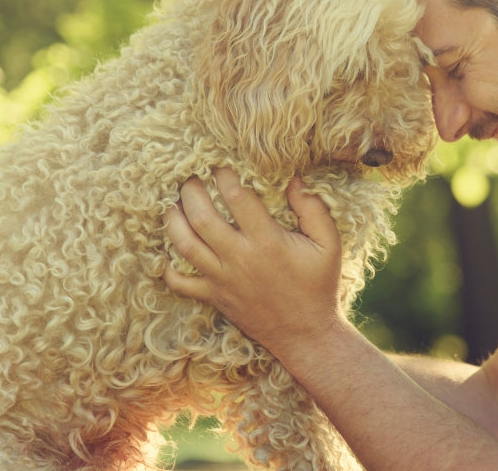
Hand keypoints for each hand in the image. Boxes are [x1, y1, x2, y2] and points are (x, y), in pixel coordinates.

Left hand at [163, 169, 345, 354]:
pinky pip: (180, 282)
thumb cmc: (319, 286)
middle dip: (191, 192)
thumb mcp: (329, 245)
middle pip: (201, 217)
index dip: (224, 176)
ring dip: (173, 221)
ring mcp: (222, 279)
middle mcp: (240, 258)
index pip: (237, 198)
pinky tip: (169, 249)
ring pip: (184, 245)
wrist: (306, 334)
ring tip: (173, 204)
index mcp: (267, 241)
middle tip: (190, 177)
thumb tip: (294, 180)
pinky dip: (168, 266)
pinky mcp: (214, 297)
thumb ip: (313, 210)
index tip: (220, 164)